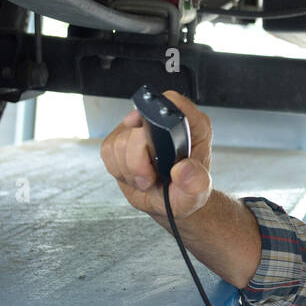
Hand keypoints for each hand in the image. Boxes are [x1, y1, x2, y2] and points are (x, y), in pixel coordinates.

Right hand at [100, 89, 213, 219]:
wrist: (169, 202)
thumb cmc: (185, 191)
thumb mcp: (197, 193)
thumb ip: (195, 182)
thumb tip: (183, 169)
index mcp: (192, 128)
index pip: (175, 103)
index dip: (158, 114)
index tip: (148, 136)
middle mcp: (165, 125)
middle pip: (139, 126)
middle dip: (138, 159)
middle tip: (150, 177)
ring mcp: (141, 131)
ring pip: (120, 140)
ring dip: (128, 168)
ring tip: (145, 178)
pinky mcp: (122, 140)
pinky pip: (108, 149)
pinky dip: (117, 168)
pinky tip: (133, 175)